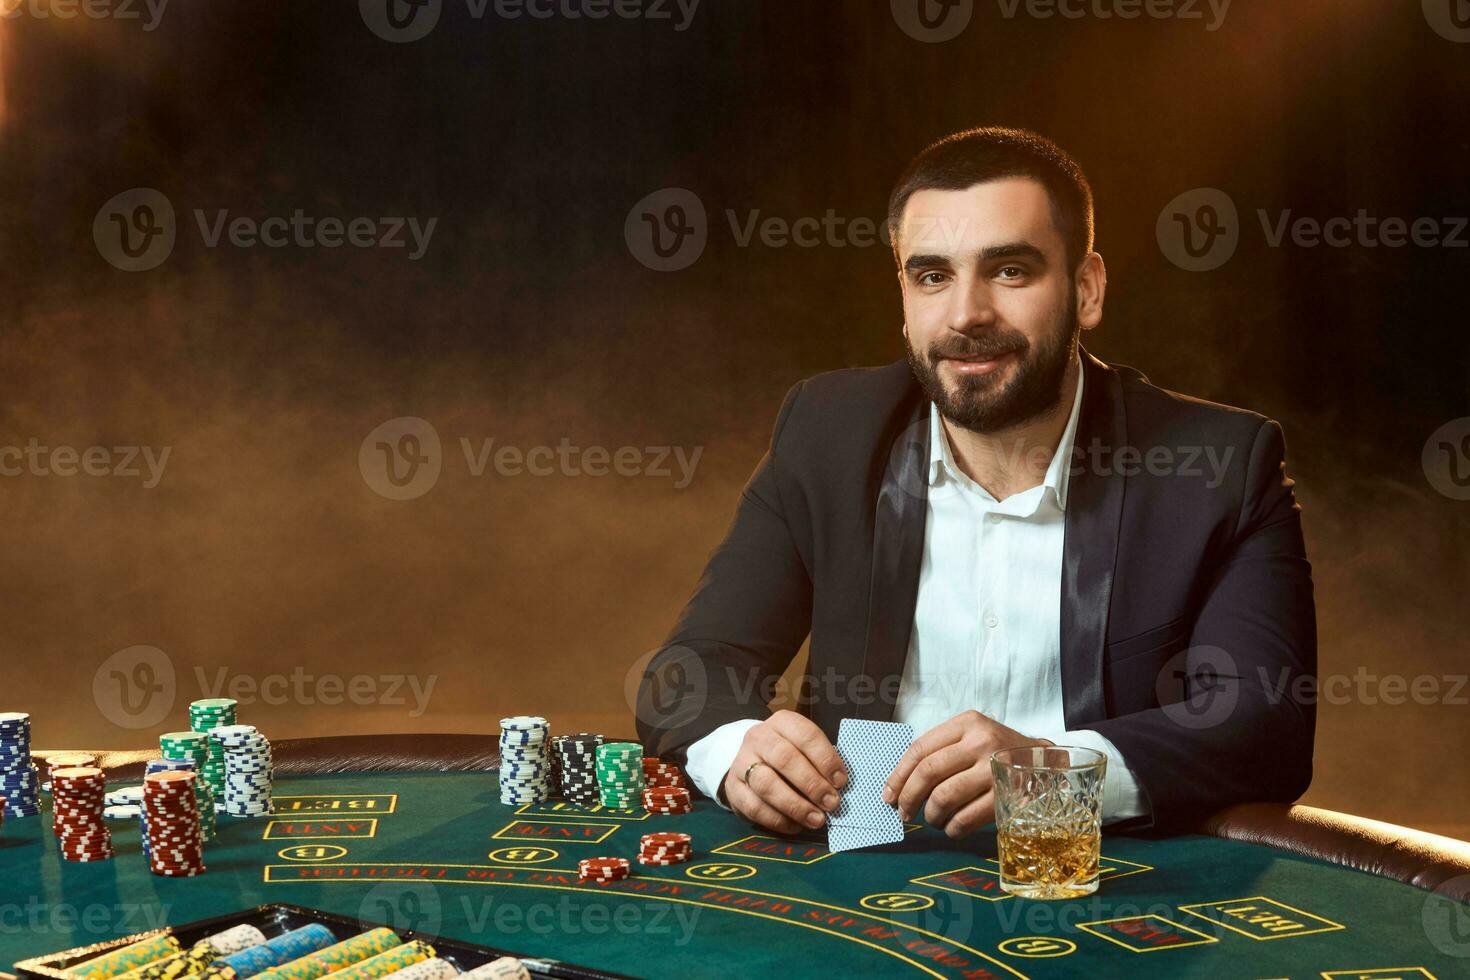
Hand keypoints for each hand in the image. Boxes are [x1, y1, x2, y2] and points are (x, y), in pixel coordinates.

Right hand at [722, 710, 847, 834]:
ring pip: (766, 784)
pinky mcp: (732, 788)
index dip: (825, 759)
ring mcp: (741, 762)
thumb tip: (838, 788)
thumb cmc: (789, 755)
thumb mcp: (804, 748)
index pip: (805, 735)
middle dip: (812, 784)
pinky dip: (777, 820)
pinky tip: (795, 826)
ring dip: (795, 805)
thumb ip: (820, 763)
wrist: (749, 761)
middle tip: (831, 803)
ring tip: (816, 819)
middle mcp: (759, 738)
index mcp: (782, 722)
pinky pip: (754, 807)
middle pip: (784, 758)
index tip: (840, 781)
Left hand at [882, 710, 1052, 838]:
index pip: (920, 749)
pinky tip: (952, 827)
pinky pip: (966, 818)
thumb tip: (900, 785)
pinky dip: (952, 828)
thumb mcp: (973, 737)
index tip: (889, 795)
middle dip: (909, 797)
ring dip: (931, 815)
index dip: (898, 775)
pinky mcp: (1007, 796)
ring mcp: (995, 769)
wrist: (1047, 764)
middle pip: (929, 772)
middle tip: (903, 813)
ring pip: (945, 797)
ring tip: (933, 819)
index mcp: (968, 723)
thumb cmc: (1000, 753)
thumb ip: (941, 752)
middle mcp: (981, 741)